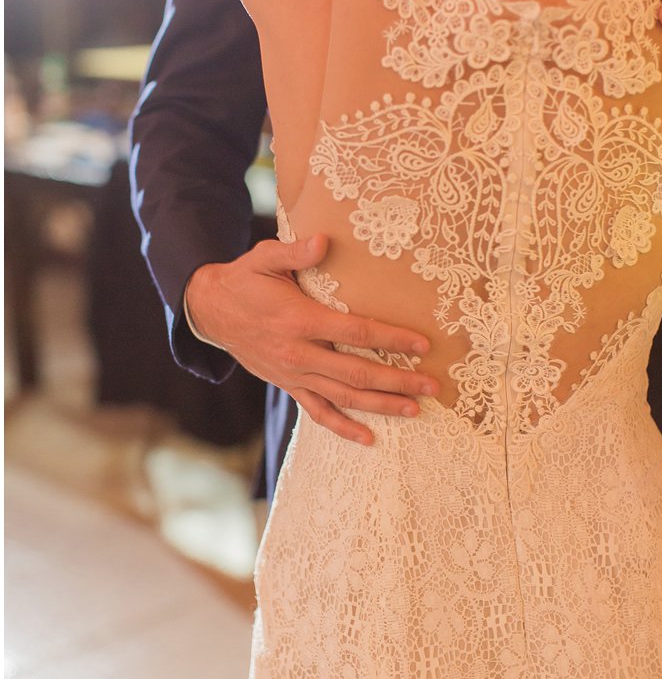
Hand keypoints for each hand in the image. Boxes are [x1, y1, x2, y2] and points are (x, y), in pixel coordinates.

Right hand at [186, 236, 437, 445]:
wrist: (211, 311)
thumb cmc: (245, 280)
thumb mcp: (264, 258)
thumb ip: (293, 251)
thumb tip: (324, 241)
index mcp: (299, 320)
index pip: (354, 332)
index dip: (390, 339)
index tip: (422, 344)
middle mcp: (298, 353)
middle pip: (356, 372)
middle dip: (397, 381)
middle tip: (432, 387)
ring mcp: (293, 374)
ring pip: (343, 397)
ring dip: (380, 405)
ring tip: (415, 410)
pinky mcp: (288, 385)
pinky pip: (317, 412)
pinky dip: (343, 427)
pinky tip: (369, 437)